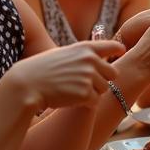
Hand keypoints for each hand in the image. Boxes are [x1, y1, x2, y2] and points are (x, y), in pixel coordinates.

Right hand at [6, 39, 123, 109]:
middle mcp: (91, 60)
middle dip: (102, 80)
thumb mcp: (64, 54)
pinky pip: (95, 101)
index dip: (117, 50)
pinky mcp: (86, 93)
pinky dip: (86, 103)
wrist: (28, 84)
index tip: (121, 51)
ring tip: (73, 90)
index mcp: (85, 48)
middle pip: (112, 74)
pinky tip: (71, 99)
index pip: (112, 46)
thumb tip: (100, 60)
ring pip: (104, 89)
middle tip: (85, 84)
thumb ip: (82, 55)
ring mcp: (89, 76)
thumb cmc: (42, 70)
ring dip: (93, 92)